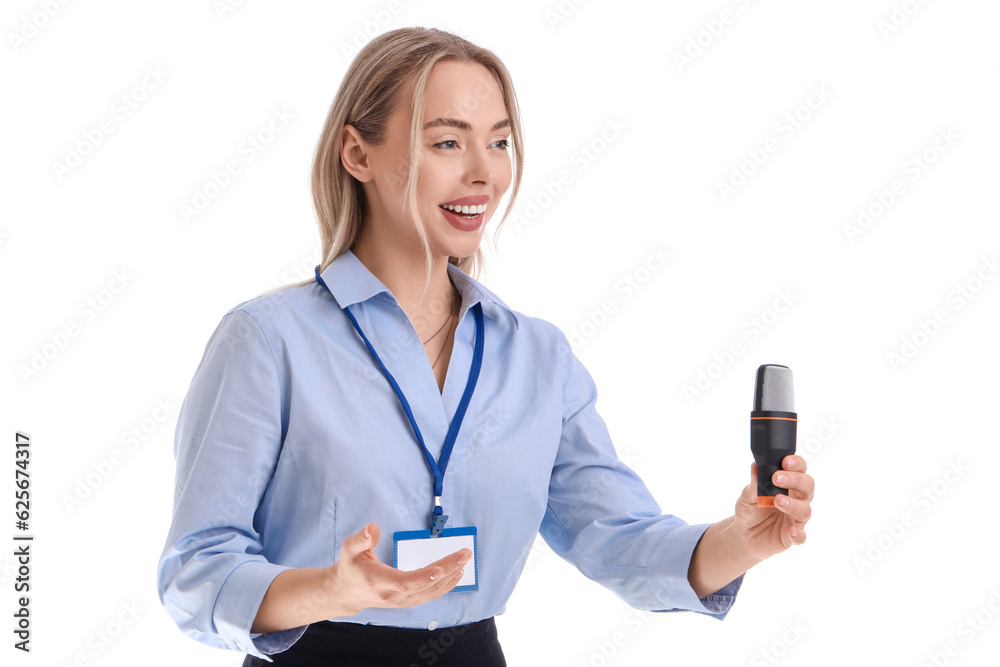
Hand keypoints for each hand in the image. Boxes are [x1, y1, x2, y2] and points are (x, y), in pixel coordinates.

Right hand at [326, 522, 469, 616]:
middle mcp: (392, 595)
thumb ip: (362, 539)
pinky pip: (430, 595)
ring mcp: (401, 601)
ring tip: (464, 561)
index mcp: (378, 581)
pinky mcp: (407, 601)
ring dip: (450, 577)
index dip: (423, 577)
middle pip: (424, 586)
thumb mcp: (349, 549)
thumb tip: (373, 527)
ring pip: (430, 592)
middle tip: (464, 554)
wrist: (346, 593)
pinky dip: (445, 586)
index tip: (439, 569)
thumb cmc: (350, 567)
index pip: (404, 582)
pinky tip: (456, 574)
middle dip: (447, 570)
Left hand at [734, 455, 814, 560]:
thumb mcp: (748, 494)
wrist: (744, 534)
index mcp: (788, 485)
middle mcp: (796, 499)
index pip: (799, 469)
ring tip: (778, 500)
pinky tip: (792, 531)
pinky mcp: (792, 536)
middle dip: (795, 480)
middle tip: (777, 478)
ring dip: (793, 505)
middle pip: (807, 486)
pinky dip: (798, 534)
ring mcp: (795, 518)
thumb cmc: (751, 509)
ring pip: (805, 510)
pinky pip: (800, 536)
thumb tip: (755, 466)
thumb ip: (754, 482)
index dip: (796, 464)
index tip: (785, 461)